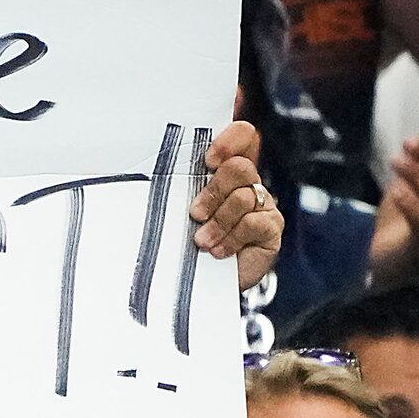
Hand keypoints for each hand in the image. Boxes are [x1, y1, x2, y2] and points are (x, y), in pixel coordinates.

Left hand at [186, 121, 279, 292]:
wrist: (201, 282)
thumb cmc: (184, 240)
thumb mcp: (176, 209)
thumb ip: (175, 185)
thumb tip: (147, 168)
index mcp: (225, 169)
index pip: (243, 135)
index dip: (230, 141)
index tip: (208, 160)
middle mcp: (248, 182)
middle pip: (240, 167)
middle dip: (213, 192)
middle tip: (195, 213)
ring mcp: (263, 203)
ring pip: (245, 197)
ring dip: (218, 222)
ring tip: (201, 241)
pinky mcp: (271, 227)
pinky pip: (255, 222)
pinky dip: (232, 237)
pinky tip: (218, 250)